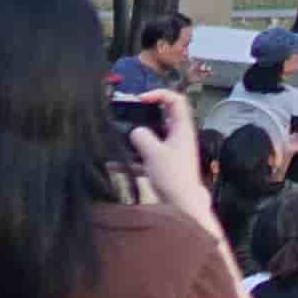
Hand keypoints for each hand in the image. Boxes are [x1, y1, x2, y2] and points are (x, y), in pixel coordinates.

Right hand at [119, 87, 217, 230]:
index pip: (176, 100)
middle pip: (162, 117)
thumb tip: (135, 131)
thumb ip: (142, 137)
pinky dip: (133, 157)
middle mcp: (179, 136)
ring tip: (117, 137)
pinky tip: (114, 164)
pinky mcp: (165, 164)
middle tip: (126, 115)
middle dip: (144, 114)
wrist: (183, 204)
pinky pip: (147, 155)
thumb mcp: (154, 153)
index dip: (159, 94)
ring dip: (136, 136)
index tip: (141, 99)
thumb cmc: (173, 176)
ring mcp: (172, 150)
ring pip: (153, 136)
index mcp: (182, 128)